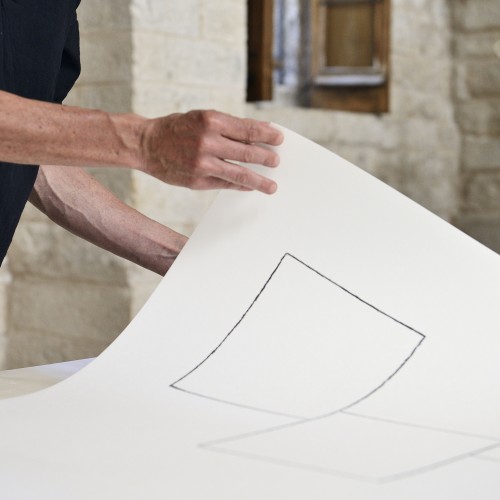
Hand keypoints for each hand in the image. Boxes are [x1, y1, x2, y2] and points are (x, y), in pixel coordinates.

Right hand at [139, 110, 282, 193]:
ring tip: (272, 186)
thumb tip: (261, 130)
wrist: (146, 144)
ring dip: (259, 180)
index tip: (279, 139)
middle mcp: (208, 142)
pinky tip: (249, 186)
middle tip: (277, 161)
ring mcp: (203, 163)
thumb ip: (231, 125)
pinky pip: (225, 184)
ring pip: (239, 173)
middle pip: (247, 152)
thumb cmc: (177, 129)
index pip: (247, 130)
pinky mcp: (198, 181)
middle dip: (266, 157)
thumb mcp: (202, 118)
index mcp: (211, 121)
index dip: (266, 136)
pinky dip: (240, 185)